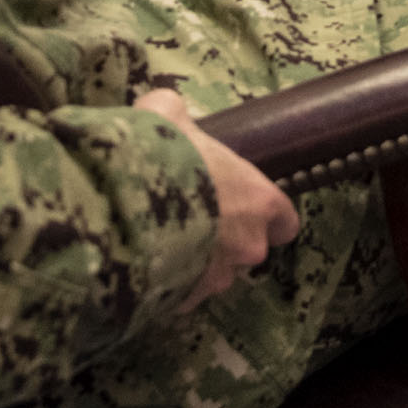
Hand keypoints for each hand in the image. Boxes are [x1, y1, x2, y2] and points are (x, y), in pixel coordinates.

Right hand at [135, 88, 297, 309]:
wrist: (121, 205)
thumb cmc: (162, 155)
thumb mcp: (166, 113)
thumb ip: (175, 112)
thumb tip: (165, 106)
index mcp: (259, 201)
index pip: (285, 220)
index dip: (267, 215)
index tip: (245, 205)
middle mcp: (248, 246)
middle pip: (248, 249)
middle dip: (224, 239)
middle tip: (191, 216)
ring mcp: (216, 278)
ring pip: (214, 274)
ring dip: (195, 261)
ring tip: (160, 239)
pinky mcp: (184, 301)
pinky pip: (180, 293)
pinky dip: (166, 282)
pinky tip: (141, 260)